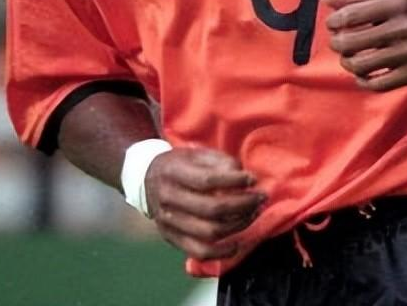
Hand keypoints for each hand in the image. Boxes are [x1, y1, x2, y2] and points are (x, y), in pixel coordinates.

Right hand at [143, 148, 265, 260]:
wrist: (146, 179)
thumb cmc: (179, 164)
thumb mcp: (196, 153)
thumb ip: (219, 162)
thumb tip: (244, 178)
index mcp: (173, 172)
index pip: (207, 181)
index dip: (234, 181)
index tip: (252, 179)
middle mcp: (168, 198)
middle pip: (212, 209)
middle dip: (243, 205)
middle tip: (260, 198)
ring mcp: (168, 221)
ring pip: (210, 232)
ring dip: (238, 225)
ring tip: (252, 214)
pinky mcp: (171, 237)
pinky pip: (199, 252)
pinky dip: (221, 253)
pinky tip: (237, 243)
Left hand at [324, 0, 406, 91]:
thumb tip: (327, 0)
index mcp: (396, 4)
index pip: (350, 16)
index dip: (334, 23)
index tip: (334, 25)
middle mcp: (403, 27)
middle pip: (351, 42)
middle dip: (338, 44)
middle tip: (340, 44)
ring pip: (362, 65)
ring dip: (349, 64)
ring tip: (351, 59)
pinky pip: (380, 83)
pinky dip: (364, 81)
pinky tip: (364, 76)